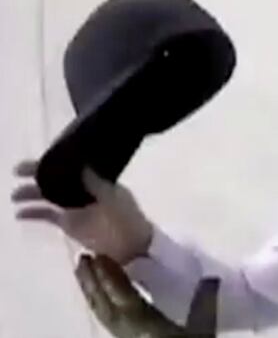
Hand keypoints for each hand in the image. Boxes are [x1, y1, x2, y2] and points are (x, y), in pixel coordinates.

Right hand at [12, 159, 153, 263]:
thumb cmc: (126, 219)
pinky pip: (49, 215)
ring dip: (33, 194)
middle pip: (58, 180)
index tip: (37, 160)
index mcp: (97, 180)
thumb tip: (79, 163)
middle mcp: (84, 191)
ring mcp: (76, 207)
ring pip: (50, 197)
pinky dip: (35, 213)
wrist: (132, 247)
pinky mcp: (70, 224)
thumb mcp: (113, 198)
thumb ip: (95, 182)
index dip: (53, 163)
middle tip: (17, 173)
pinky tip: (20, 213)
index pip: (72, 167)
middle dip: (39, 176)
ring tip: (15, 195)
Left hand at [76, 254, 218, 336]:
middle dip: (92, 284)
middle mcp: (128, 335)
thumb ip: (204, 305)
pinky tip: (105, 302)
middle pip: (105, 308)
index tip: (98, 255)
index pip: (124, 298)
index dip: (111, 276)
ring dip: (94, 295)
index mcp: (146, 327)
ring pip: (104, 318)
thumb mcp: (204, 333)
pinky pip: (111, 325)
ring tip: (86, 274)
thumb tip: (211, 277)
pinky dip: (104, 309)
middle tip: (81, 260)